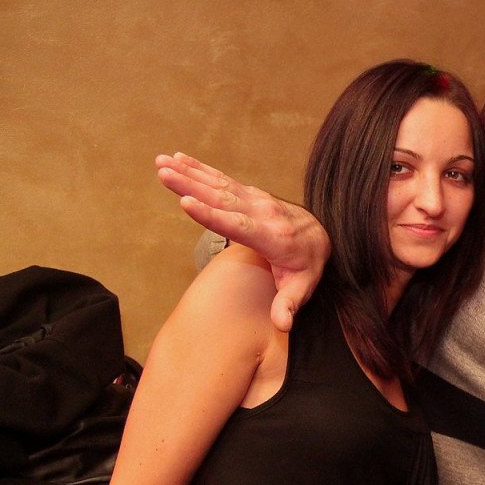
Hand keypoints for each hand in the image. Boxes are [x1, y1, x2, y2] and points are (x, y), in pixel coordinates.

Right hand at [155, 153, 329, 331]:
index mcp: (272, 236)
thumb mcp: (302, 287)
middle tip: (163, 173)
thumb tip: (283, 325)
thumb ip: (289, 304)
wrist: (322, 235)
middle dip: (192, 185)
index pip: (238, 225)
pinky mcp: (250, 194)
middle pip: (222, 199)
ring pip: (219, 185)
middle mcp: (263, 212)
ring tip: (162, 162)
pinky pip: (223, 179)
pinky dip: (201, 168)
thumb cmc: (307, 265)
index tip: (186, 203)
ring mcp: (256, 200)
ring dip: (190, 172)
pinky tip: (179, 159)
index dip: (211, 215)